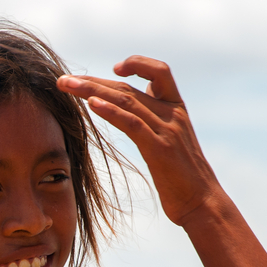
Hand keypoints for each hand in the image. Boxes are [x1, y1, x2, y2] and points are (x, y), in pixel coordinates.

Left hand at [57, 56, 221, 225]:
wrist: (203, 203)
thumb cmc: (183, 176)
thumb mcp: (172, 139)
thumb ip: (158, 117)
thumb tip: (142, 99)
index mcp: (177, 108)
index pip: (160, 71)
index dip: (137, 64)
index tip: (114, 69)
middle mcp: (173, 114)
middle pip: (129, 86)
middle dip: (93, 81)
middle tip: (64, 80)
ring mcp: (167, 129)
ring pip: (126, 99)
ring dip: (91, 90)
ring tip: (66, 86)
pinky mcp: (159, 149)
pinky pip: (132, 123)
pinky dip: (110, 111)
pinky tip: (90, 104)